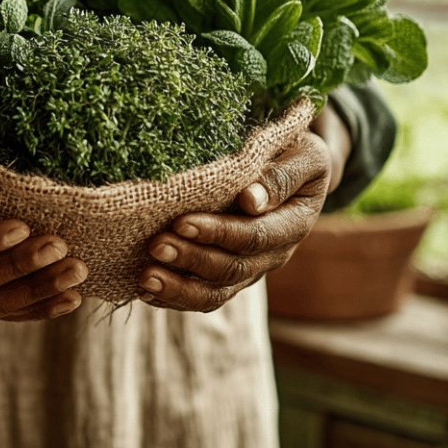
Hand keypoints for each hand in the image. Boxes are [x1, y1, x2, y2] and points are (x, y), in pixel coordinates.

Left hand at [137, 108, 347, 312]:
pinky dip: (176, 297)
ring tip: (146, 278)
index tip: (181, 222)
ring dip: (180, 288)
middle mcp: (275, 253)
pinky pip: (206, 296)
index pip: (255, 236)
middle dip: (191, 259)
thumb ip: (281, 177)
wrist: (294, 166)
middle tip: (155, 246)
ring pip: (217, 291)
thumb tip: (251, 201)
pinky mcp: (232, 275)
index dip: (219, 233)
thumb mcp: (302, 154)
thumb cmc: (293, 150)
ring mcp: (253, 268)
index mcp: (294, 222)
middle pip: (233, 268)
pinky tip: (146, 292)